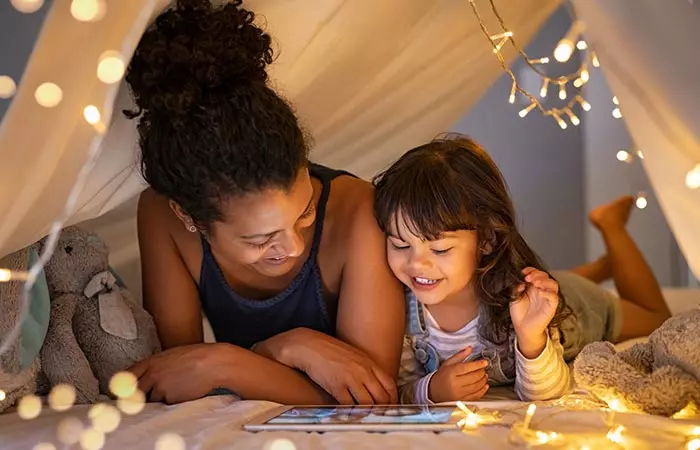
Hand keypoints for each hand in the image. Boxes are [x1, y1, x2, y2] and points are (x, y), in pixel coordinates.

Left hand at [129, 343, 233, 403]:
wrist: (214, 363)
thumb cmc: (198, 357)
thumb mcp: (173, 356)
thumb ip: (158, 366)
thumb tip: (150, 377)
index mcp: (152, 361)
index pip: (128, 375)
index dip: (124, 384)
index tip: (122, 391)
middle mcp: (152, 374)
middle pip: (135, 391)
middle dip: (138, 396)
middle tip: (143, 397)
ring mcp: (160, 387)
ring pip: (153, 399)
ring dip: (161, 398)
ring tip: (178, 387)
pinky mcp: (170, 398)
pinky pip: (167, 404)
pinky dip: (173, 402)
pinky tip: (184, 391)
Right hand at [255, 328, 396, 404]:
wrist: (309, 346)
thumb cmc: (330, 350)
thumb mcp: (354, 355)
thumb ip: (366, 368)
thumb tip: (374, 384)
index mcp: (369, 362)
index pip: (389, 384)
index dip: (393, 399)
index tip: (391, 406)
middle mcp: (363, 371)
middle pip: (381, 396)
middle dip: (383, 409)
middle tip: (380, 415)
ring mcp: (350, 378)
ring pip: (367, 403)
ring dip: (368, 412)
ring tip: (367, 417)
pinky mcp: (336, 386)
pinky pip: (349, 405)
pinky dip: (352, 412)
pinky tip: (351, 414)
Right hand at [428, 347, 488, 402]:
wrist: (433, 391)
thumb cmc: (441, 377)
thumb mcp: (448, 363)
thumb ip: (460, 355)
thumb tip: (470, 348)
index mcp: (451, 372)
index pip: (467, 367)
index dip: (478, 364)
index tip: (485, 362)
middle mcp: (455, 383)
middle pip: (474, 377)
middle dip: (481, 372)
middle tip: (483, 368)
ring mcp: (459, 393)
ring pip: (477, 386)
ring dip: (483, 380)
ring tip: (484, 376)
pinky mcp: (462, 400)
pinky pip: (476, 395)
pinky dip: (483, 390)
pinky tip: (484, 385)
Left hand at [509, 267, 558, 356]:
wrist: (522, 327)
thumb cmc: (519, 312)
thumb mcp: (515, 296)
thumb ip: (517, 287)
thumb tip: (520, 280)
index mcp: (533, 287)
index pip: (537, 273)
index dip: (532, 270)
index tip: (523, 271)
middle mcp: (542, 290)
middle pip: (546, 276)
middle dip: (537, 274)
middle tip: (528, 277)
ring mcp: (547, 298)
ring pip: (553, 284)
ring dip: (544, 281)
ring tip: (534, 282)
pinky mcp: (551, 307)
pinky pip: (554, 297)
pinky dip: (548, 293)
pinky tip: (539, 292)